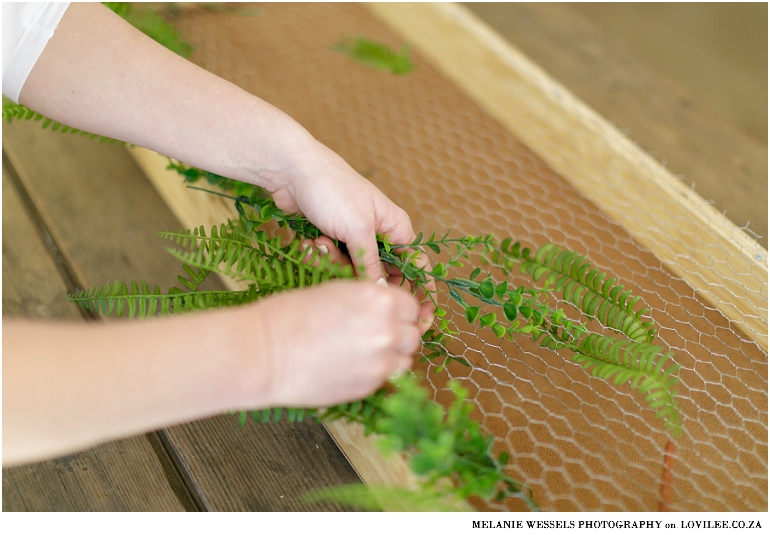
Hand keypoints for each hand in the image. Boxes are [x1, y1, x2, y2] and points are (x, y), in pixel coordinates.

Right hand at [248, 280, 420, 407]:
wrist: (266, 353)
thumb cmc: (291, 315)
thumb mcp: (337, 291)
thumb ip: (369, 301)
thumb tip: (388, 311)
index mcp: (379, 299)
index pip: (412, 305)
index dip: (399, 310)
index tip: (388, 315)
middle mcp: (387, 330)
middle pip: (413, 334)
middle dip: (399, 333)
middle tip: (376, 334)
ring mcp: (380, 361)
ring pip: (406, 359)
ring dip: (392, 356)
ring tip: (365, 352)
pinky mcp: (369, 386)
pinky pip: (387, 378)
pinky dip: (377, 373)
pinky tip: (353, 366)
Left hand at [267, 139, 436, 330]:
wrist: (292, 171)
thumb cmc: (332, 191)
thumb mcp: (357, 230)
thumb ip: (372, 265)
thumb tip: (384, 294)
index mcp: (396, 227)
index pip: (417, 264)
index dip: (422, 289)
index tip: (423, 316)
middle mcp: (379, 234)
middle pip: (382, 274)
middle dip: (361, 275)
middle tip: (344, 267)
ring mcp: (354, 238)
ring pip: (353, 271)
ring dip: (335, 262)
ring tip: (321, 241)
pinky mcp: (332, 241)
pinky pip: (333, 263)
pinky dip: (321, 256)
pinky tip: (311, 240)